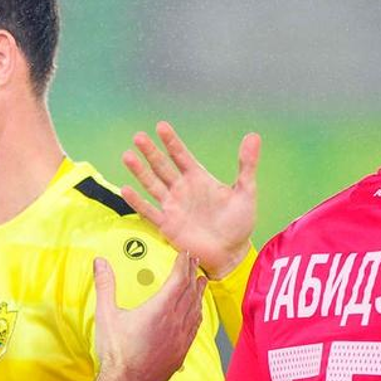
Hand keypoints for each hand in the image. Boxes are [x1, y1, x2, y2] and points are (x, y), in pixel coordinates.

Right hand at [90, 250, 205, 380]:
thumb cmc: (116, 351)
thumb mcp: (106, 315)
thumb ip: (105, 286)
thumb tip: (100, 262)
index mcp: (159, 309)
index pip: (178, 280)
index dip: (183, 265)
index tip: (185, 255)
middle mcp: (175, 322)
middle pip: (189, 292)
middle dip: (192, 275)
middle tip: (194, 263)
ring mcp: (181, 338)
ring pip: (195, 310)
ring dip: (198, 294)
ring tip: (201, 283)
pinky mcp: (181, 352)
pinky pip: (194, 328)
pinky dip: (197, 315)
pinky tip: (197, 313)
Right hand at [120, 121, 258, 278]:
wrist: (231, 253)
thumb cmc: (239, 223)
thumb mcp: (246, 191)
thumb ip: (247, 164)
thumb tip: (253, 136)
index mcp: (198, 178)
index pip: (181, 156)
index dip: (171, 142)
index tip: (161, 126)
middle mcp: (182, 190)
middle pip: (162, 167)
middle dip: (150, 152)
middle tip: (138, 137)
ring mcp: (172, 207)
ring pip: (152, 185)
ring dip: (140, 172)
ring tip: (128, 156)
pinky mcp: (167, 225)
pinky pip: (149, 211)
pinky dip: (138, 201)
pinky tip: (126, 189)